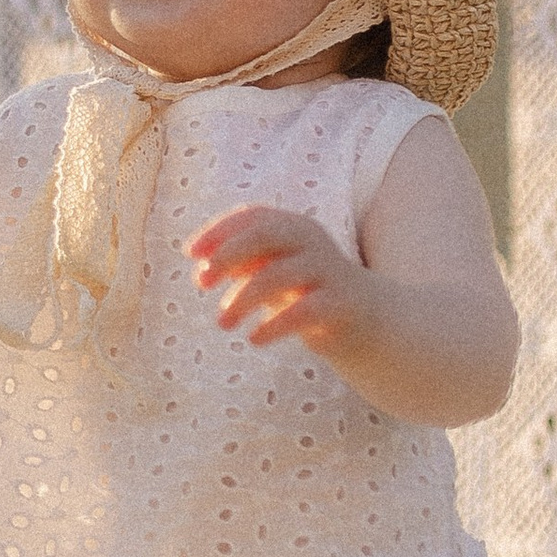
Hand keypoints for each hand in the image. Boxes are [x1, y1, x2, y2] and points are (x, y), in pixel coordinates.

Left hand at [186, 202, 381, 361]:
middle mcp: (311, 241)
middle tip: (200, 283)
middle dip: (227, 255)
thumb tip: (202, 269)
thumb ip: (242, 264)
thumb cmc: (306, 291)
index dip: (218, 230)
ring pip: (278, 274)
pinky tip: (254, 339)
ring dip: (242, 299)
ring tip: (222, 323)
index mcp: (293, 227)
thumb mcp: (272, 272)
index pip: (252, 216)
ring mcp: (328, 270)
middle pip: (265, 234)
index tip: (190, 253)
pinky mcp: (341, 303)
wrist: (366, 318)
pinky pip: (303, 310)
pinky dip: (273, 325)